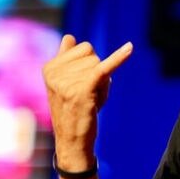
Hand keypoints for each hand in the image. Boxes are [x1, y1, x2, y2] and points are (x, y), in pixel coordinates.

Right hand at [42, 34, 132, 166]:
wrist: (72, 141)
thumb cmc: (73, 110)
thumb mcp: (65, 82)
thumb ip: (66, 58)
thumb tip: (69, 37)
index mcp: (49, 67)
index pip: (84, 48)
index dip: (89, 64)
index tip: (79, 84)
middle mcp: (54, 73)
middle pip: (93, 55)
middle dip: (97, 73)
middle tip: (87, 94)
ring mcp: (66, 81)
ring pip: (100, 66)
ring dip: (103, 84)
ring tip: (90, 101)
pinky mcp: (82, 90)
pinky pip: (103, 69)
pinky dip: (118, 58)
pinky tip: (130, 48)